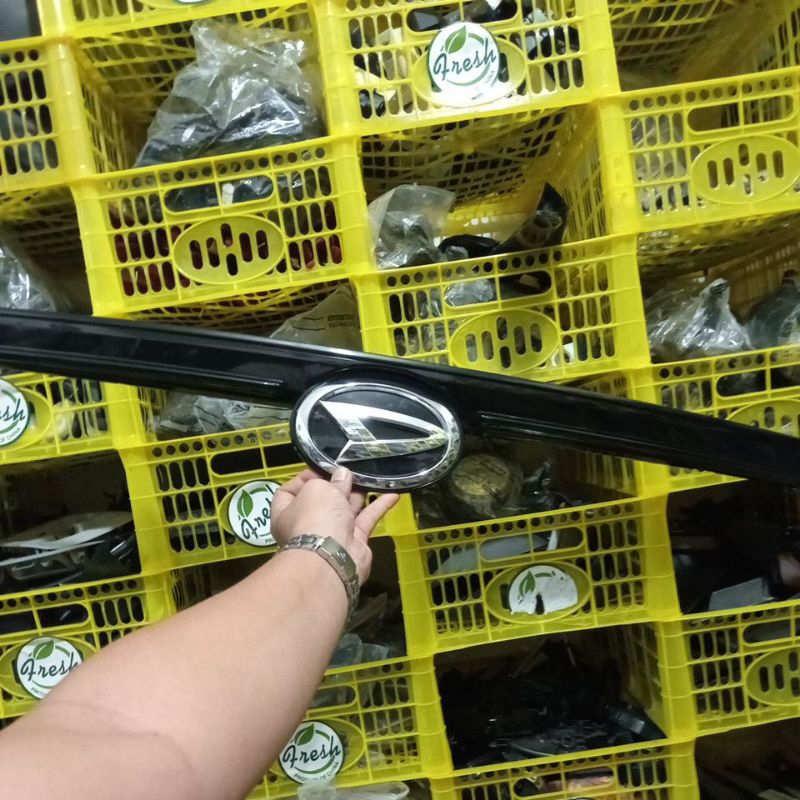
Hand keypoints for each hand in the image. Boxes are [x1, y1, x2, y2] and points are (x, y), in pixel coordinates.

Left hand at [271, 468, 398, 583]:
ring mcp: (332, 533)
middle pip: (322, 498)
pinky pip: (366, 518)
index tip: (321, 469)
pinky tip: (393, 493)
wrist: (332, 557)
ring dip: (358, 492)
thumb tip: (342, 475)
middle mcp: (307, 523)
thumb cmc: (315, 517)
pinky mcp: (354, 540)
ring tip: (370, 476)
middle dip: (337, 484)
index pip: (290, 491)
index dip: (304, 478)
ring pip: (346, 508)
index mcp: (287, 511)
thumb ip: (332, 480)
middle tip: (350, 470)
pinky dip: (379, 505)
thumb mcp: (318, 489)